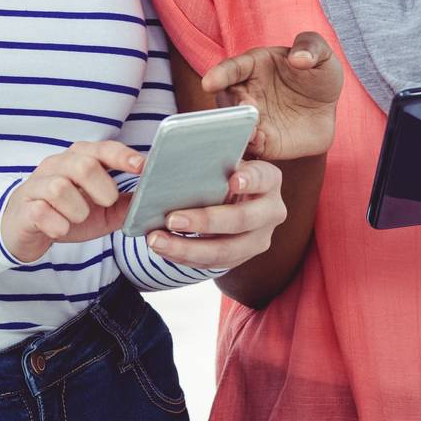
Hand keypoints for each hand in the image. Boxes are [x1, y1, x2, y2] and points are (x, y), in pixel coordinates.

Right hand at [0, 141, 143, 263]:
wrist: (24, 230)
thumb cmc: (66, 214)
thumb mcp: (101, 212)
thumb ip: (124, 205)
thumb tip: (151, 200)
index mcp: (78, 160)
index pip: (101, 149)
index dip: (122, 156)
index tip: (142, 166)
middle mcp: (56, 166)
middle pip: (83, 164)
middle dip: (102, 188)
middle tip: (106, 203)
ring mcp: (37, 185)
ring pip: (60, 187)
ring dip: (77, 210)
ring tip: (77, 219)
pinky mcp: (24, 207)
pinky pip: (41, 211)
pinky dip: (57, 224)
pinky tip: (60, 229)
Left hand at [143, 159, 285, 268]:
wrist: (232, 198)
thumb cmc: (222, 172)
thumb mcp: (220, 160)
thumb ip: (200, 157)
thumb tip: (150, 159)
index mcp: (268, 179)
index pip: (262, 177)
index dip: (249, 179)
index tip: (232, 180)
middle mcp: (270, 211)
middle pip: (242, 220)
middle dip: (205, 221)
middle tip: (172, 219)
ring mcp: (258, 239)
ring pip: (225, 250)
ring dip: (187, 248)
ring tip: (156, 240)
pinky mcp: (241, 257)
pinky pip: (213, 263)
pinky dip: (185, 257)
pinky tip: (163, 248)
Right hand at [201, 31, 341, 160]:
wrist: (326, 110)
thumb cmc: (317, 76)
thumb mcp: (321, 54)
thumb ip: (311, 48)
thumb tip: (299, 58)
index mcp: (253, 66)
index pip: (231, 68)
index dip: (219, 75)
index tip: (209, 82)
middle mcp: (246, 92)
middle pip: (226, 100)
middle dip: (230, 106)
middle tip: (243, 108)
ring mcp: (252, 118)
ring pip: (234, 124)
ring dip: (238, 128)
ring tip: (251, 130)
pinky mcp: (261, 141)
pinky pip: (250, 145)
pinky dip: (251, 144)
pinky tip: (259, 141)